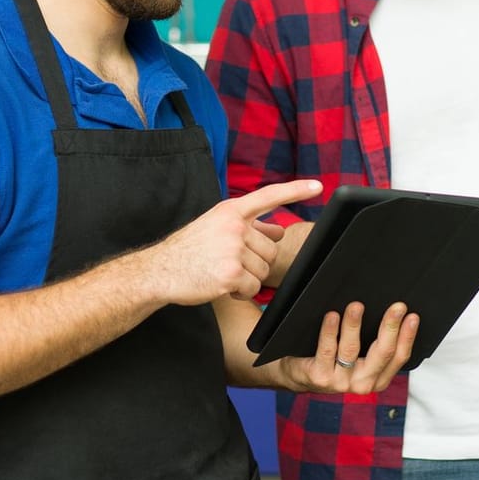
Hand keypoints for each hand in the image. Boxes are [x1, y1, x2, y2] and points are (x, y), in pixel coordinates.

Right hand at [145, 180, 321, 305]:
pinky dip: (242, 292)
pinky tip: (222, 285)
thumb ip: (249, 226)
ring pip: (263, 270)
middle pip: (271, 249)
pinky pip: (253, 287)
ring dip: (248, 278)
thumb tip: (279, 229)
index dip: (295, 191)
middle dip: (256, 262)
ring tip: (222, 272)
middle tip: (229, 263)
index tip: (318, 186)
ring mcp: (232, 249)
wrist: (160, 270)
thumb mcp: (217, 227)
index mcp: (231, 211)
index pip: (268, 196)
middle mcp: (234, 226)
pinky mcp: (230, 273)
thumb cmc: (190, 250)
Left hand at [277, 301, 417, 393]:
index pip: (399, 357)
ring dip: (354, 324)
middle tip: (397, 307)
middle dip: (391, 327)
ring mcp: (340, 382)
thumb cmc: (333, 360)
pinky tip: (332, 316)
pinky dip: (330, 331)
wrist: (300, 376)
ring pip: (351, 349)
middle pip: (382, 353)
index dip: (407, 336)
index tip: (412, 316)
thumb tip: (390, 313)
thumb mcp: (359, 358)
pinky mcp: (320, 377)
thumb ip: (374, 344)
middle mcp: (362, 384)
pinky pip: (327, 350)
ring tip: (357, 306)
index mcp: (377, 379)